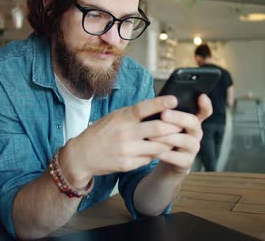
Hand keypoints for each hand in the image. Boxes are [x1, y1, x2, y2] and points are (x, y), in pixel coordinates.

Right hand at [60, 95, 183, 186]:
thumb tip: (157, 108)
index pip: (143, 108)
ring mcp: (127, 151)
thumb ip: (133, 114)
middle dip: (174, 126)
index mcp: (121, 118)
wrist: (82, 155)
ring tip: (176, 138)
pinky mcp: (128, 164)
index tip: (174, 100)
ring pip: (158, 146)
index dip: (160, 103)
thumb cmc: (101, 132)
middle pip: (157, 128)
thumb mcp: (114, 117)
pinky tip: (158, 150)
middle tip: (182, 124)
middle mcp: (125, 134)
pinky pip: (150, 158)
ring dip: (169, 142)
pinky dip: (157, 153)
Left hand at [148, 94, 212, 174]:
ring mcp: (193, 148)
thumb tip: (159, 101)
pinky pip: (177, 158)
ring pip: (185, 141)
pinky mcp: (187, 162)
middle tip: (163, 114)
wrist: (168, 162)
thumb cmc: (167, 137)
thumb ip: (168, 113)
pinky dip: (164, 154)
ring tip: (152, 135)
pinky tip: (154, 151)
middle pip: (193, 123)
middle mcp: (196, 133)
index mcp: (192, 121)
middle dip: (178, 118)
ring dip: (168, 137)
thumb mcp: (168, 124)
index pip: (205, 111)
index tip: (201, 96)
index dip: (205, 104)